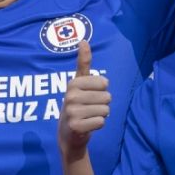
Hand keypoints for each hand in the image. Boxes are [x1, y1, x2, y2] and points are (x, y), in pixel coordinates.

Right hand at [58, 41, 110, 159]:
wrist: (68, 134)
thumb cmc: (77, 105)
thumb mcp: (79, 83)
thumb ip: (83, 63)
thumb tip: (84, 40)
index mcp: (73, 83)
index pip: (104, 83)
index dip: (102, 90)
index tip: (90, 95)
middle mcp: (70, 96)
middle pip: (107, 97)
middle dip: (102, 104)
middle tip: (89, 108)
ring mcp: (72, 112)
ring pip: (106, 110)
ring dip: (101, 115)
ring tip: (88, 117)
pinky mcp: (76, 126)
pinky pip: (101, 122)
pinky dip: (98, 125)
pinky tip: (87, 126)